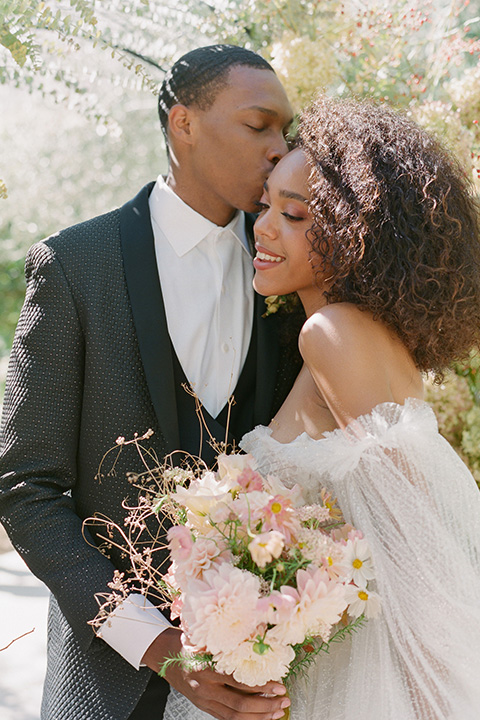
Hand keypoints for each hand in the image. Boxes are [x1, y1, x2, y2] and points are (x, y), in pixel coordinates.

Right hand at [142, 628, 289, 719]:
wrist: (165, 656)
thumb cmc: (189, 643)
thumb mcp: (206, 638)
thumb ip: (228, 642)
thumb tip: (259, 636)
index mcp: (206, 669)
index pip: (238, 683)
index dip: (260, 687)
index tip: (279, 686)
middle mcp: (205, 689)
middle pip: (239, 705)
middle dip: (265, 706)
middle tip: (284, 701)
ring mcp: (205, 701)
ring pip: (235, 717)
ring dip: (259, 717)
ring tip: (278, 712)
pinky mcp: (205, 707)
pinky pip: (227, 719)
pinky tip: (261, 717)